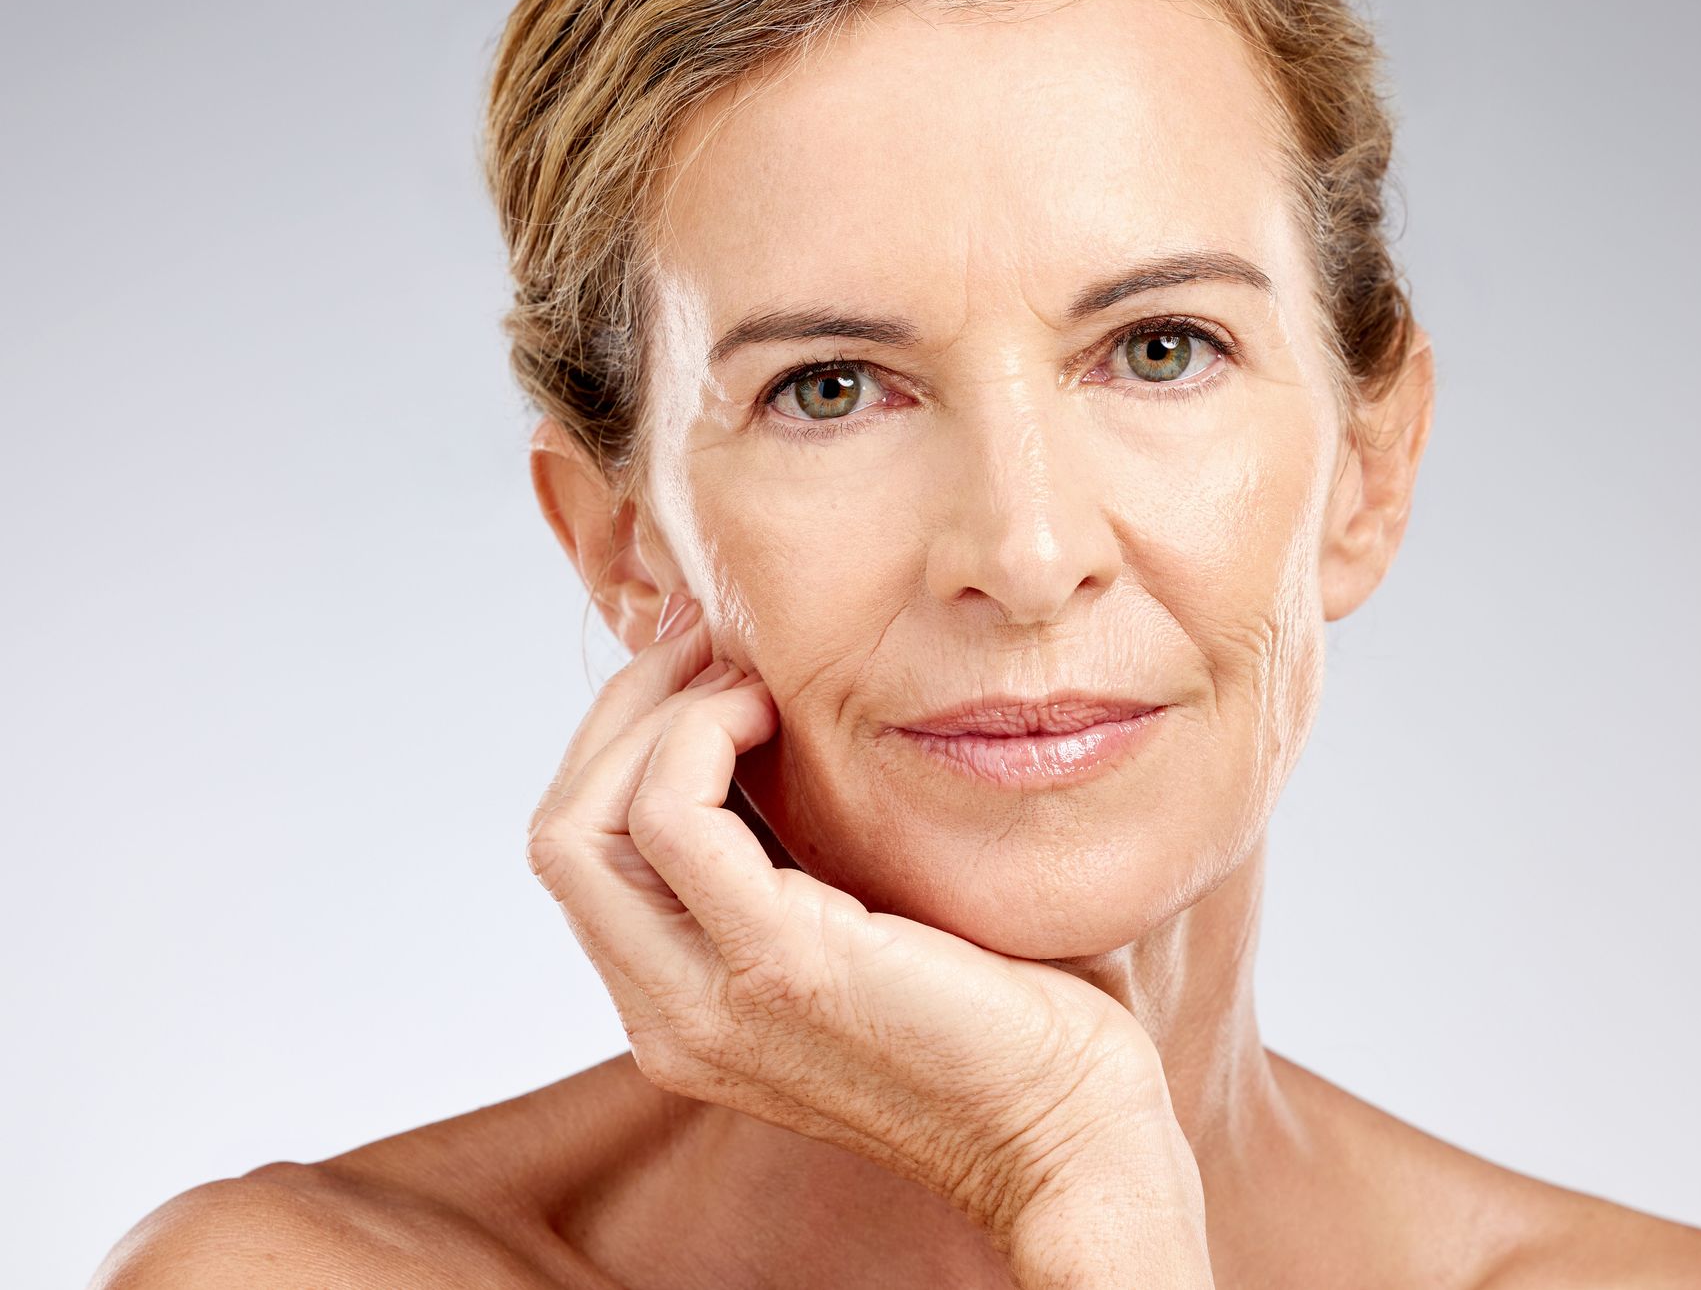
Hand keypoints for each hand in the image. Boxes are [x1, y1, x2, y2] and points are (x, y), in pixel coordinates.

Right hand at [524, 596, 1186, 1249]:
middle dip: (625, 712)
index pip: (584, 852)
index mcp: (681, 1005)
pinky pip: (670, 814)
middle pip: (561, 833)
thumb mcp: (858, 920)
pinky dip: (701, 732)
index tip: (704, 662)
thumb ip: (791, 856)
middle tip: (712, 644)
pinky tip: (772, 711)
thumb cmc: (997, 1013)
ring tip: (748, 677)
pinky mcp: (777, 965)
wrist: (1067, 1128)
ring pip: (582, 822)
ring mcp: (709, 1001)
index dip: (627, 739)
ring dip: (658, 714)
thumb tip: (767, 726)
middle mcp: (669, 1015)